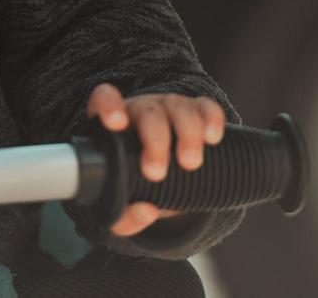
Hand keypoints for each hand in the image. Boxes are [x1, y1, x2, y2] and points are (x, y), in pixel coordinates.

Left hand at [85, 83, 225, 236]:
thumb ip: (125, 218)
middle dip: (154, 141)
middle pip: (147, 113)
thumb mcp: (122, 207)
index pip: (105, 100)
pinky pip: (206, 107)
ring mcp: (169, 108)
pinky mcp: (197, 112)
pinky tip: (212, 138)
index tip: (117, 124)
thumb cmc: (134, 187)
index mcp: (113, 126)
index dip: (110, 106)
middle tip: (156, 173)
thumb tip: (145, 211)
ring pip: (178, 107)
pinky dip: (211, 119)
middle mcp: (140, 111)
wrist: (164, 182)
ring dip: (186, 134)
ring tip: (190, 164)